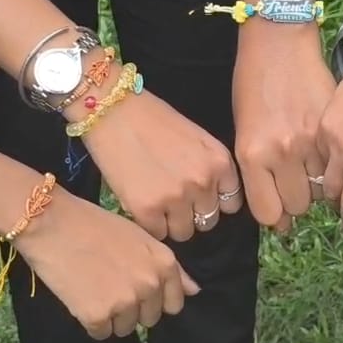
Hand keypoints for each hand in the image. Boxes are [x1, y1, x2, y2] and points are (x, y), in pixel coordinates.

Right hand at [14, 191, 199, 338]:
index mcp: (164, 263)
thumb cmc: (94, 224)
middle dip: (132, 308)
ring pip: (125, 328)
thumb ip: (169, 267)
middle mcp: (150, 284)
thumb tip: (193, 291)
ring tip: (93, 287)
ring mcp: (125, 301)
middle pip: (149, 318)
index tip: (137, 289)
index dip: (155, 299)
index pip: (174, 303)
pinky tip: (81, 296)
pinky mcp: (98, 315)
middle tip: (108, 284)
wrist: (51, 222)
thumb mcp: (140, 237)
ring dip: (111, 316)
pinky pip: (101, 333)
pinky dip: (91, 321)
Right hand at [78, 90, 243, 242]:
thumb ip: (209, 167)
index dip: (213, 202)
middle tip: (172, 197)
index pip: (231, 203)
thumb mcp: (196, 138)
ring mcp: (176, 197)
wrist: (111, 109)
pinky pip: (157, 233)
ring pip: (184, 232)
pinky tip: (140, 203)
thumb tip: (211, 197)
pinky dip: (149, 224)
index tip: (199, 198)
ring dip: (171, 222)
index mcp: (219, 161)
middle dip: (192, 213)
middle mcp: (203, 181)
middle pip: (208, 220)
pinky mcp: (146, 209)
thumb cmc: (152, 118)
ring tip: (155, 200)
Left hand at [233, 22, 334, 233]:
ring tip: (314, 167)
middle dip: (298, 201)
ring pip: (323, 189)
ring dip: (320, 184)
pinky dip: (335, 165)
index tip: (279, 210)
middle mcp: (282, 152)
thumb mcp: (244, 133)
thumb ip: (259, 173)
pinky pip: (338, 164)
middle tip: (298, 185)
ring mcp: (311, 140)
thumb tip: (278, 210)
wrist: (279, 42)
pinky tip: (328, 152)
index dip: (275, 216)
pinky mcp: (334, 127)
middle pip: (299, 206)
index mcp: (253, 155)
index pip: (269, 212)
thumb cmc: (252, 85)